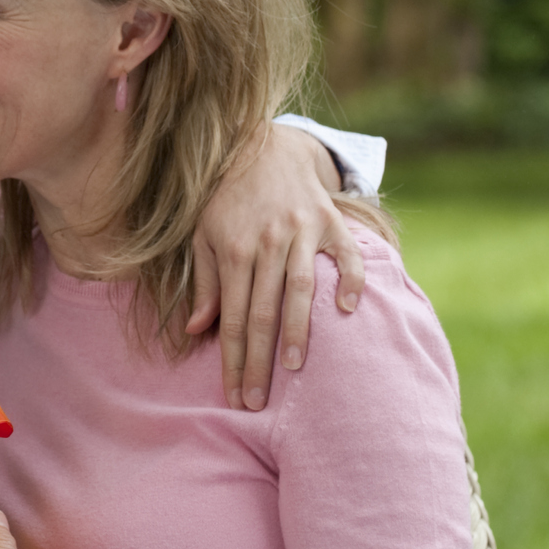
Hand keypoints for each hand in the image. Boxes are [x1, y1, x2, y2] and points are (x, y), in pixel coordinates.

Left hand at [187, 123, 366, 409]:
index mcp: (232, 250)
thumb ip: (204, 283)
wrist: (262, 147)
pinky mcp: (330, 221)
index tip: (234, 395)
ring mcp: (301, 231)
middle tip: (257, 401)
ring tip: (291, 368)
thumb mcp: (203, 235)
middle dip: (258, 361)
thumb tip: (196, 329)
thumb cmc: (226, 200)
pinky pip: (346, 255)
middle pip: (262, 312)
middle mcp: (266, 242)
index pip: (232, 317)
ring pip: (300, 289)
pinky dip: (351, 281)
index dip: (232, 359)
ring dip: (298, 330)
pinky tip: (349, 312)